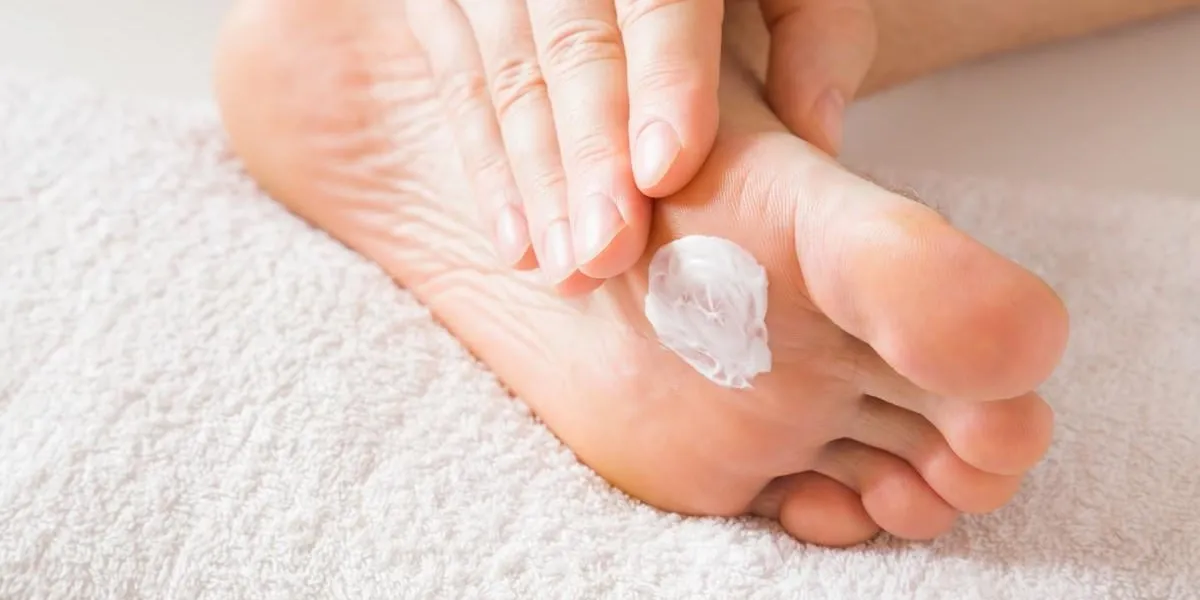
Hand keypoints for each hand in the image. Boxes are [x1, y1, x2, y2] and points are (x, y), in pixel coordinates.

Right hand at [406, 0, 876, 294]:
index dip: (662, 81)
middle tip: (606, 250)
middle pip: (573, 46)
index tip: (665, 172)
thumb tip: (813, 135)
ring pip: (509, 74)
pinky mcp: (458, 4)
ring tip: (567, 269)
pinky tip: (516, 242)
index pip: (659, 0)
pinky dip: (486, 167)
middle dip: (588, 154)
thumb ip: (817, 31)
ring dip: (535, 180)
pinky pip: (460, 83)